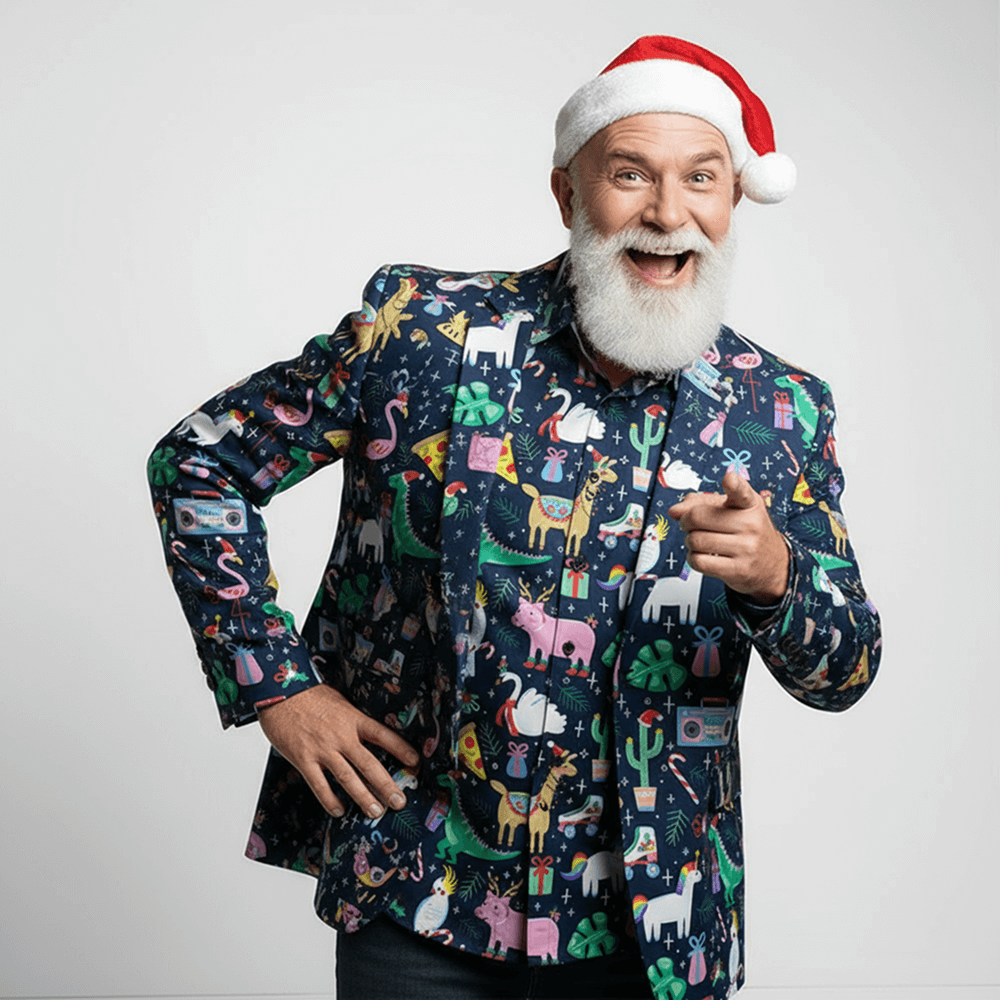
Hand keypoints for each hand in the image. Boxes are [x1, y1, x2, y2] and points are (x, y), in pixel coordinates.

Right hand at [257, 684, 419, 819]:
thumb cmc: (309, 694)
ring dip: (363, 797)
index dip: (402, 749)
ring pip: (348, 778)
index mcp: (353, 719)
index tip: (416, 762)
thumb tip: (367, 732)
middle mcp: (342, 736)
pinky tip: (339, 811)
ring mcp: (323, 749)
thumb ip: (353, 719)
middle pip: (369, 764)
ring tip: (375, 812)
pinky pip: (319, 785)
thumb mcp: (340, 701)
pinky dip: (330, 800)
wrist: (280, 691)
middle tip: (399, 802)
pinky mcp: (303, 759)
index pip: (384, 735)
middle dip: (386, 785)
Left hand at [667, 471, 788, 602]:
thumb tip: (674, 511)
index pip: (742, 491)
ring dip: (689, 541)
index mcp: (749, 503)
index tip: (729, 479)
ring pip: (696, 541)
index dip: (733, 484)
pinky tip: (703, 555)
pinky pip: (699, 562)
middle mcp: (751, 524)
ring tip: (699, 540)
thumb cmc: (745, 530)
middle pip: (698, 517)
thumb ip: (700, 503)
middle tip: (691, 524)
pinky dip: (693, 558)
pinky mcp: (738, 570)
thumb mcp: (730, 509)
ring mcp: (747, 548)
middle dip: (686, 521)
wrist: (772, 563)